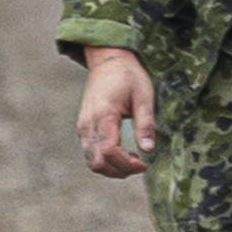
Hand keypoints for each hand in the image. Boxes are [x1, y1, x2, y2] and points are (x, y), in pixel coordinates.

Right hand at [77, 47, 157, 177]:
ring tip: (133, 160)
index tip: (144, 164)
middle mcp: (88, 124)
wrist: (107, 61)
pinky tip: (123, 154)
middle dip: (119, 170)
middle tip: (140, 165)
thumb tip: (149, 149)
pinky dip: (105, 160)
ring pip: (91, 161)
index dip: (127, 164)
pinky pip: (90, 153)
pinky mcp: (83, 128)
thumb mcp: (144, 96)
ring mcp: (83, 127)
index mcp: (103, 115)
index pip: (109, 151)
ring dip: (112, 168)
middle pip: (97, 162)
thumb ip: (146, 123)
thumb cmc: (128, 76)